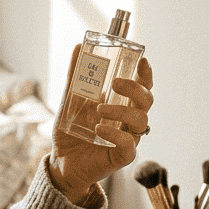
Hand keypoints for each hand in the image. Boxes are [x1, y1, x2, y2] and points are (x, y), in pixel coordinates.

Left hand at [49, 49, 154, 202]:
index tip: (143, 62)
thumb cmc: (71, 131)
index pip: (143, 87)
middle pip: (147, 101)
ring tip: (98, 110)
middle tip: (115, 83)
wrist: (61, 161)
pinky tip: (99, 128)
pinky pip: (129, 144)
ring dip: (121, 111)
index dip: (146, 75)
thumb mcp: (69, 100)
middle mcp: (129, 121)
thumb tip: (78, 47)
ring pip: (140, 120)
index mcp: (122, 105)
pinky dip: (116, 134)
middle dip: (135, 89)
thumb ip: (75, 77)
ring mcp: (128, 138)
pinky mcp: (122, 157)